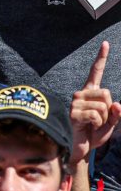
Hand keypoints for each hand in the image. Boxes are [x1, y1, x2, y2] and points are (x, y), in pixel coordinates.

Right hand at [70, 41, 120, 163]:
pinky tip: (87, 127)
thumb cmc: (93, 133)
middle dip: (109, 110)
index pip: (95, 72)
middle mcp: (81, 94)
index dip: (101, 57)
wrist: (78, 148)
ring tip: (92, 125)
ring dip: (103, 120)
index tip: (106, 43)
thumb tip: (117, 104)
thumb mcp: (110, 124)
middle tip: (98, 120)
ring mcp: (75, 102)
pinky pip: (96, 115)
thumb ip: (116, 114)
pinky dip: (97, 124)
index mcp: (90, 93)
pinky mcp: (73, 112)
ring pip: (103, 106)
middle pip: (107, 93)